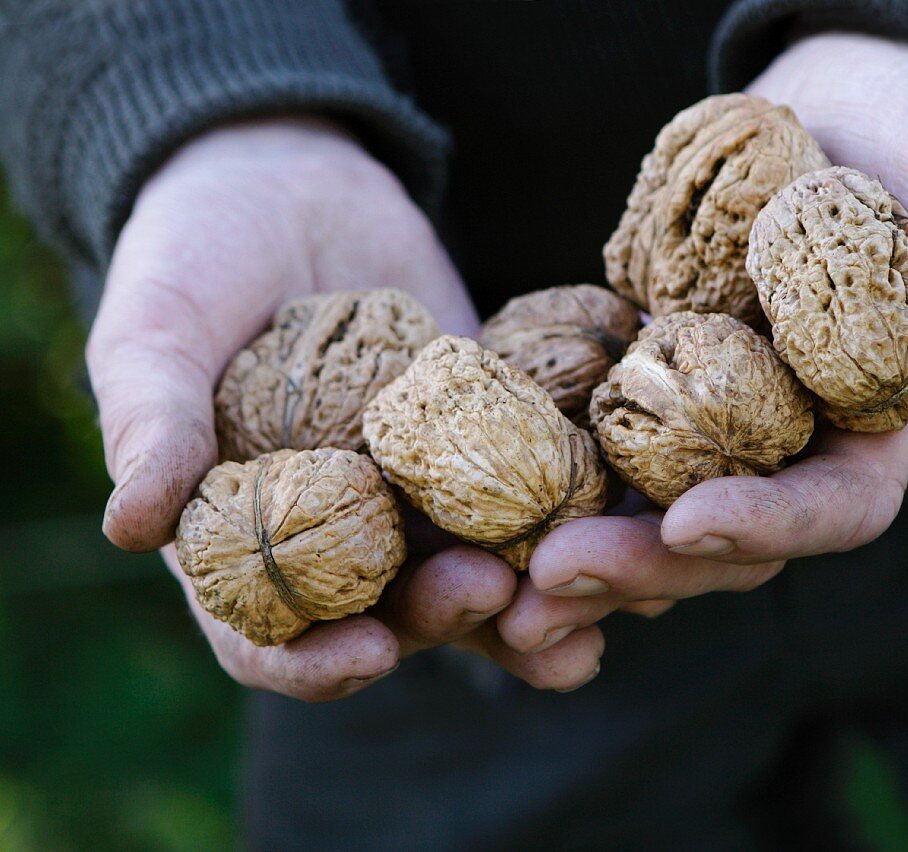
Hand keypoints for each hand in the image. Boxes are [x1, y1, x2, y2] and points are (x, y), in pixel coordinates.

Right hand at [87, 118, 601, 698]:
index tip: (365, 657)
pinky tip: (638, 521)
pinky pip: (538, 482)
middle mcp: (344, 530)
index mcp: (248, 536)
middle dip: (450, 618)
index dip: (312, 663)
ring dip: (538, 595)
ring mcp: (422, 488)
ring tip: (595, 605)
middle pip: (396, 611)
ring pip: (482, 562)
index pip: (270, 634)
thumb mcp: (156, 332)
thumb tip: (129, 525)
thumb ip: (149, 421)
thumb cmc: (196, 259)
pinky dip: (583, 508)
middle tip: (497, 599)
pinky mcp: (490, 433)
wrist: (287, 185)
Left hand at [496, 32, 907, 655]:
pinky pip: (589, 452)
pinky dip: (536, 484)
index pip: (833, 509)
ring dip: (573, 556)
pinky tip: (471, 505)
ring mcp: (708, 430)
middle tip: (552, 579)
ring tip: (498, 586)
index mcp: (872, 432)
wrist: (827, 114)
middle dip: (642, 565)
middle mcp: (786, 450)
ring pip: (643, 518)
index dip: (771, 524)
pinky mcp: (643, 391)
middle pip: (720, 540)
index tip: (693, 522)